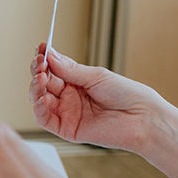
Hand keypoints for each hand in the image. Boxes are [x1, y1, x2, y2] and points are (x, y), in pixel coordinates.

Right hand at [30, 43, 165, 153]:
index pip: (53, 70)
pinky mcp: (67, 129)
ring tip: (41, 78)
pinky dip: (39, 109)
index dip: (45, 59)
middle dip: (38, 71)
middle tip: (39, 62)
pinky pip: (45, 119)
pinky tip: (43, 98)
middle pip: (43, 84)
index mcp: (76, 82)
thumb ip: (70, 70)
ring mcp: (67, 113)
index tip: (41, 48)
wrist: (142, 117)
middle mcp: (69, 97)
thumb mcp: (96, 76)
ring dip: (35, 88)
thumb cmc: (127, 94)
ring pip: (39, 100)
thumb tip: (50, 55)